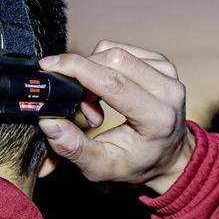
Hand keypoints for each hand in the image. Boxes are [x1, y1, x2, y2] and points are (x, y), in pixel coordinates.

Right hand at [37, 39, 194, 194]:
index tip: (50, 66)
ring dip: (93, 71)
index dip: (78, 69)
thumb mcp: (101, 167)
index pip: (114, 82)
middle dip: (83, 74)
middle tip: (78, 105)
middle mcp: (168, 91)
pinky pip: (122, 51)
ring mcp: (168, 73)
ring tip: (94, 103)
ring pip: (115, 52)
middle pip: (113, 59)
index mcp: (158, 118)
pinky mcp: (162, 63)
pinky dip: (104, 66)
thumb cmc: (136, 162)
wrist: (169, 156)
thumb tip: (49, 123)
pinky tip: (106, 90)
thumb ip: (73, 148)